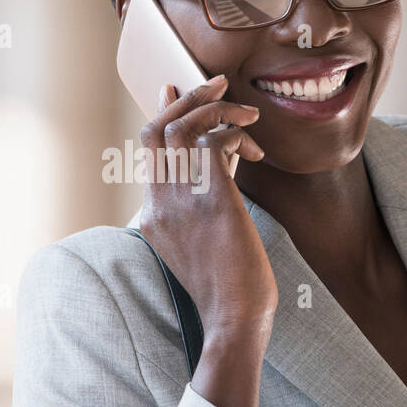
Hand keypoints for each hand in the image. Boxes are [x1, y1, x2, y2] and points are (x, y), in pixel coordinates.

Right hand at [138, 76, 277, 406]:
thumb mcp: (204, 241)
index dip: (166, 113)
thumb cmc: (229, 288)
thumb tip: (225, 161)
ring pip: (182, 126)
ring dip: (216, 107)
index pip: (149, 149)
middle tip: (218, 84)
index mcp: (152, 214)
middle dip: (188, 98)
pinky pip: (213, 142)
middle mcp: (158, 203)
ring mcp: (180, 201)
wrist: (234, 322)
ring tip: (247, 112)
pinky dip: (236, 133)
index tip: (181, 90)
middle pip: (155, 129)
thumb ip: (203, 201)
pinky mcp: (211, 199)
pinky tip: (257, 148)